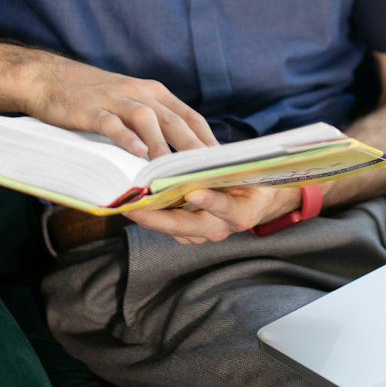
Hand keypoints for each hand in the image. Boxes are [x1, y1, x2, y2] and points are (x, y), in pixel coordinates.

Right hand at [23, 57, 215, 158]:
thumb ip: (152, 123)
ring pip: (146, 120)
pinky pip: (111, 123)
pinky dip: (125, 137)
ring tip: (173, 171)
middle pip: (173, 120)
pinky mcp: (90, 109)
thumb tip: (177, 155)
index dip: (207, 138)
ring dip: (162, 145)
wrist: (48, 78)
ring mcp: (115, 99)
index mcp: (152, 93)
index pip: (189, 116)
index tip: (222, 163)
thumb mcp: (128, 104)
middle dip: (194, 147)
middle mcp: (139, 92)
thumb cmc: (92, 99)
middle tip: (209, 172)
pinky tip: (136, 153)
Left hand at [124, 182, 303, 246]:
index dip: (210, 200)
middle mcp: (221, 228)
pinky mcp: (192, 234)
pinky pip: (169, 226)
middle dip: (157, 217)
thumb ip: (227, 167)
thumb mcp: (248, 171)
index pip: (226, 208)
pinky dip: (152, 215)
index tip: (193, 191)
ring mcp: (205, 234)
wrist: (258, 201)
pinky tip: (134, 203)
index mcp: (241, 213)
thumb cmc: (253, 180)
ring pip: (172, 228)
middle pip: (186, 226)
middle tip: (134, 207)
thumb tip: (203, 151)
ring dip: (149, 217)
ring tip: (127, 203)